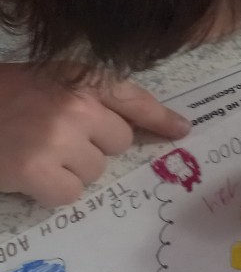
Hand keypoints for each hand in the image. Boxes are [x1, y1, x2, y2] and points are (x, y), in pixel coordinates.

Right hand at [0, 63, 189, 204]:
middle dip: (94, 147)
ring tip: (35, 154)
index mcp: (78, 78)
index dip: (159, 118)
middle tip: (55, 141)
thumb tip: (144, 128)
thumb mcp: (46, 81)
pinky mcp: (37, 170)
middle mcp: (76, 104)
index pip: (132, 98)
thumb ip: (89, 97)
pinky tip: (29, 176)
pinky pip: (71, 193)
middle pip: (119, 142)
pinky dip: (52, 192)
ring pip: (96, 171)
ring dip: (71, 170)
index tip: (182, 132)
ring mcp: (58, 137)